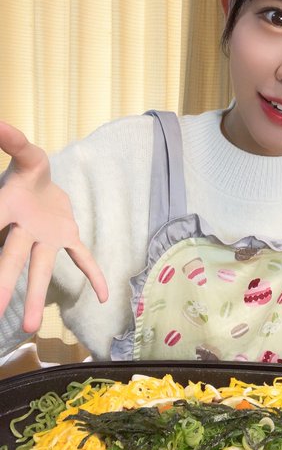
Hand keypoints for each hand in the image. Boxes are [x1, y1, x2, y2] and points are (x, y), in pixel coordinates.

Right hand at [0, 121, 107, 332]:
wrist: (44, 184)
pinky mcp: (67, 239)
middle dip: (2, 282)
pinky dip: (93, 275)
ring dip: (36, 295)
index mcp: (7, 207)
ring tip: (30, 327)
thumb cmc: (29, 172)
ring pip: (39, 269)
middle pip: (12, 257)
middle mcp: (23, 230)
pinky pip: (81, 259)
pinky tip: (103, 296)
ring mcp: (46, 238)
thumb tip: (0, 122)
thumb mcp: (25, 155)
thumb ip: (14, 142)